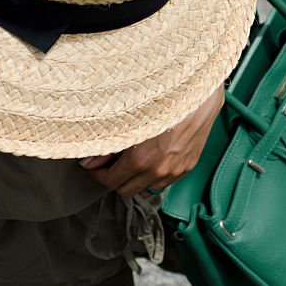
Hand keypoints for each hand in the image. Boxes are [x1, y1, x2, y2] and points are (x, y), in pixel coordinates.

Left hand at [79, 85, 224, 196]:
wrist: (197, 94)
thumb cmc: (164, 100)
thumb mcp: (129, 121)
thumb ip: (108, 147)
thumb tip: (89, 163)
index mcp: (140, 160)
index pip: (110, 182)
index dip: (98, 174)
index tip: (96, 166)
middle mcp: (158, 170)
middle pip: (126, 191)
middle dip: (115, 179)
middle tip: (112, 164)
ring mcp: (175, 171)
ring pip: (146, 190)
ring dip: (137, 180)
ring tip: (134, 162)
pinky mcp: (187, 167)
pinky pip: (165, 183)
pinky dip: (155, 176)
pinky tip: (153, 159)